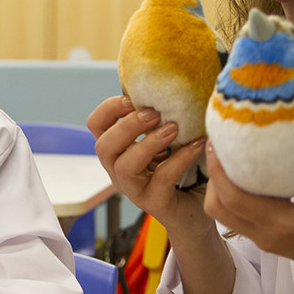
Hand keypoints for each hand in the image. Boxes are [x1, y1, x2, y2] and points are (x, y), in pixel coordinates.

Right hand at [87, 96, 211, 239]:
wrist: (197, 212)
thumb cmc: (181, 169)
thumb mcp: (167, 138)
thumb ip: (160, 117)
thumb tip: (173, 81)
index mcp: (119, 150)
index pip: (96, 125)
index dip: (109, 108)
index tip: (134, 98)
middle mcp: (119, 171)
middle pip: (103, 146)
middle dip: (127, 125)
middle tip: (154, 114)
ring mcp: (135, 190)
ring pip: (125, 166)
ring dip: (148, 143)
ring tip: (173, 129)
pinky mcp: (156, 203)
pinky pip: (161, 179)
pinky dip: (180, 158)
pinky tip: (196, 145)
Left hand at [203, 123, 293, 293]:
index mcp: (282, 224)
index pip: (235, 199)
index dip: (219, 171)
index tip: (216, 144)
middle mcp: (265, 234)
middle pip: (218, 208)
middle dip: (212, 177)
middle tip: (220, 147)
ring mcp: (261, 239)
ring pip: (222, 214)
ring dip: (218, 188)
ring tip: (228, 158)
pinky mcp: (263, 238)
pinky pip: (235, 217)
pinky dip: (230, 196)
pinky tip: (242, 174)